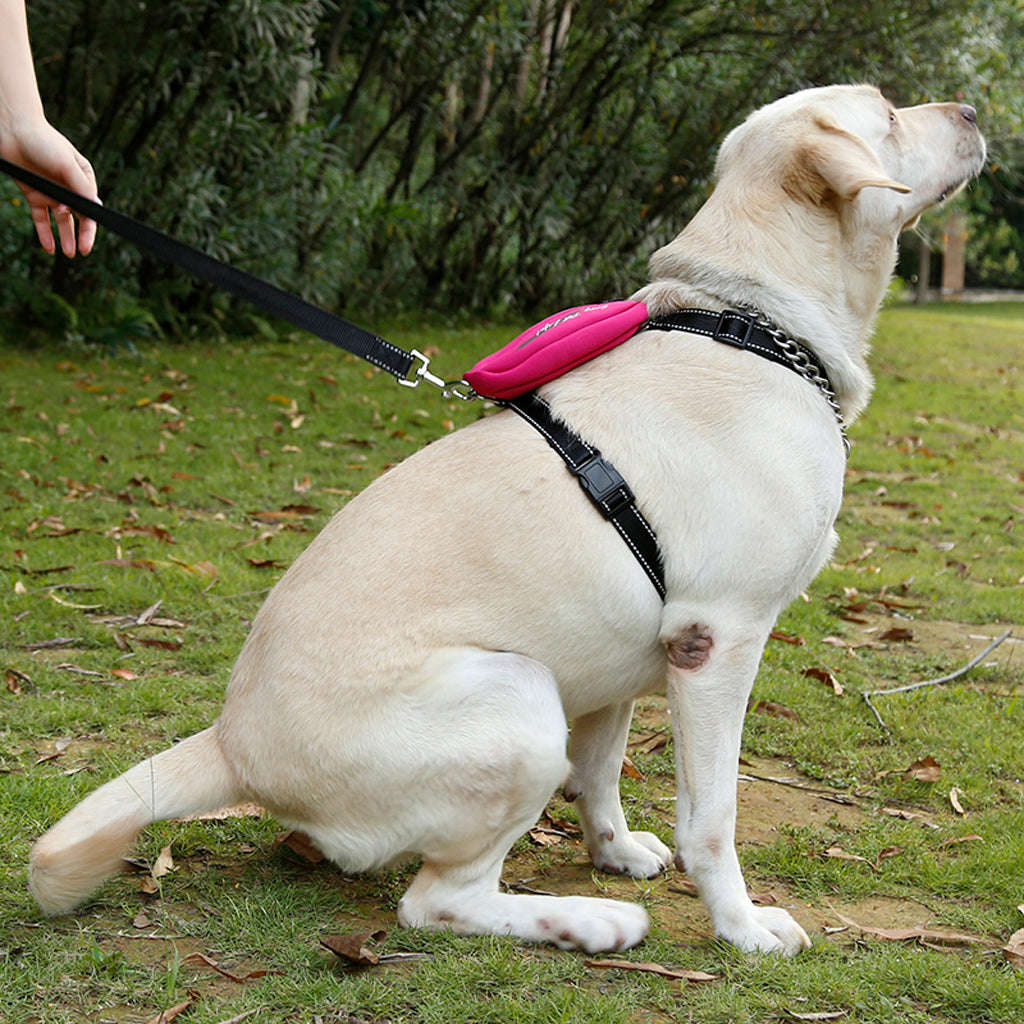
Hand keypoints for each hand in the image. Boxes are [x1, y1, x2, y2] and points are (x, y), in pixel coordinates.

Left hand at [1, 118, 97, 255]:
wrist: (13, 130)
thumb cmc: (43, 141)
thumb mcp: (67, 163)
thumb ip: (81, 186)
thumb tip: (95, 209)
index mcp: (83, 179)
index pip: (91, 207)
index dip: (89, 223)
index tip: (86, 236)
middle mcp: (69, 188)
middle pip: (79, 217)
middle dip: (82, 235)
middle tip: (83, 251)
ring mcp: (51, 193)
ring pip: (62, 222)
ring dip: (66, 238)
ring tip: (70, 254)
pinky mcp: (34, 195)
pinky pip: (41, 220)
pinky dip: (45, 234)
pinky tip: (49, 248)